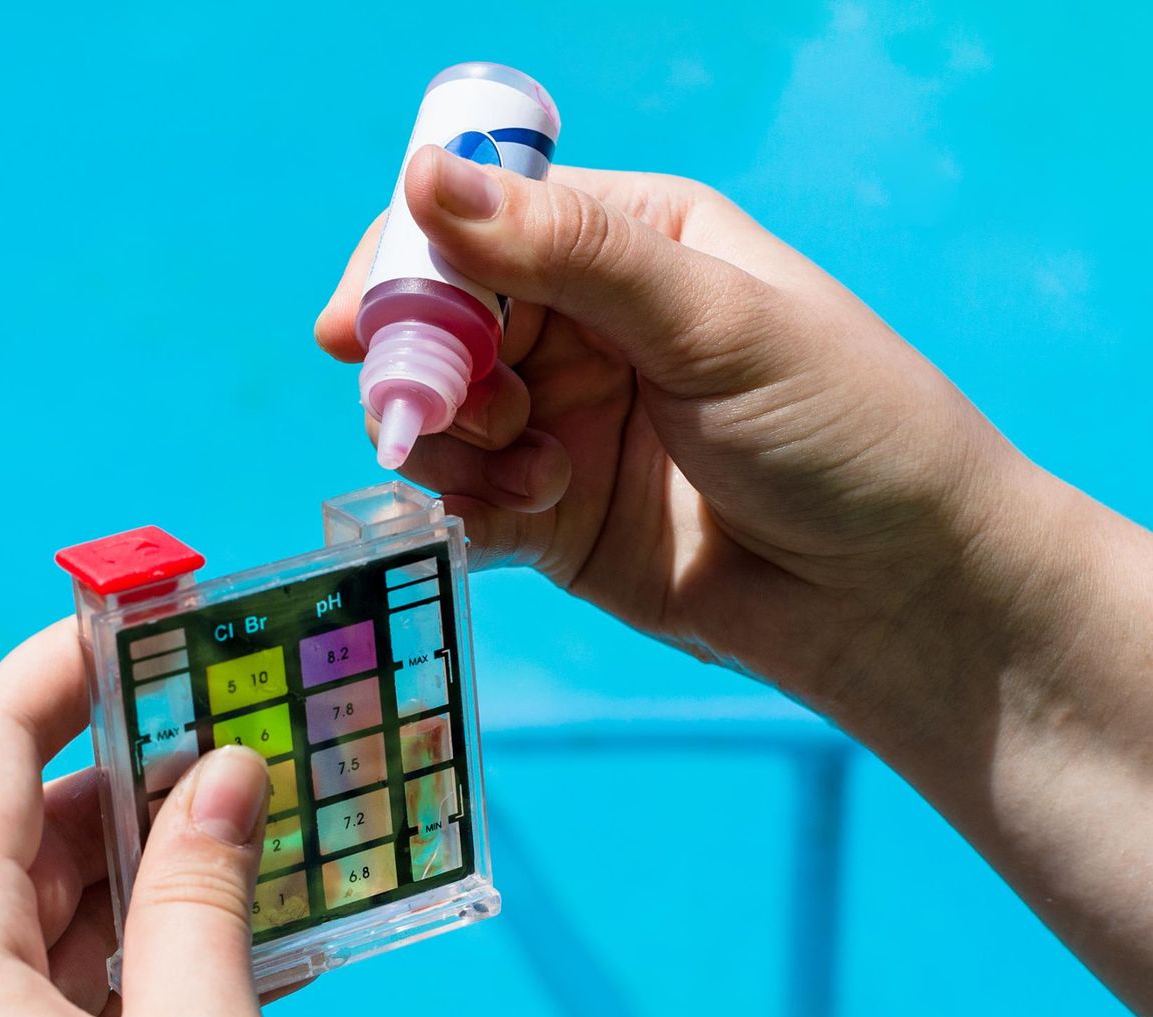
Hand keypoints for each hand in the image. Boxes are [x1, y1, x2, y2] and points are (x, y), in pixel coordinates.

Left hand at [0, 622, 299, 1016]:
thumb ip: (208, 897)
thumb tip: (224, 774)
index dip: (55, 671)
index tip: (139, 614)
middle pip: (6, 828)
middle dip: (120, 769)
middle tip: (235, 717)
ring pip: (39, 910)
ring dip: (140, 863)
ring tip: (253, 815)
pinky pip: (55, 987)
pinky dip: (135, 946)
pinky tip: (229, 927)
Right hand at [319, 146, 1152, 1016]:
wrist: (902, 599)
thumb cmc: (847, 431)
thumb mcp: (715, 323)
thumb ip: (569, 256)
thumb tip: (427, 177)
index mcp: (628, 241)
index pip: (476, 223)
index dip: (408, 266)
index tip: (354, 325)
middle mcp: (584, 324)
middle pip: (435, 324)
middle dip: (419, 369)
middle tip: (433, 417)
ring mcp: (561, 422)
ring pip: (433, 418)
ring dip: (449, 444)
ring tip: (525, 472)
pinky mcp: (548, 518)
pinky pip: (462, 503)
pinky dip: (470, 508)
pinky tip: (535, 511)